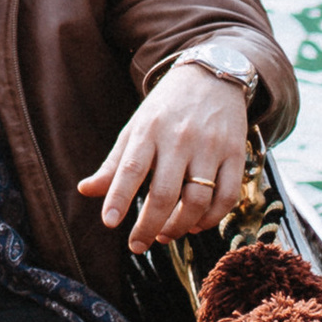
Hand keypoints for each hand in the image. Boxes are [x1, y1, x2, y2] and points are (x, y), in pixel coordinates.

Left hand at [78, 65, 250, 252]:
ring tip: (165, 235)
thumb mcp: (136, 128)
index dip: (119, 197)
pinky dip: (212, 218)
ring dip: (180, 226)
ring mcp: (210, 147)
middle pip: (165, 193)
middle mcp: (180, 138)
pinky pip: (227, 196)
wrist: (212, 76)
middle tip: (138, 245)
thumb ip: (114, 163)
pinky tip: (196, 225)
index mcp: (149, 130)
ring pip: (197, 199)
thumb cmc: (166, 110)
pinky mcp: (236, 154)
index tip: (110, 223)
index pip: (131, 168)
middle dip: (149, 226)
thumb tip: (85, 190)